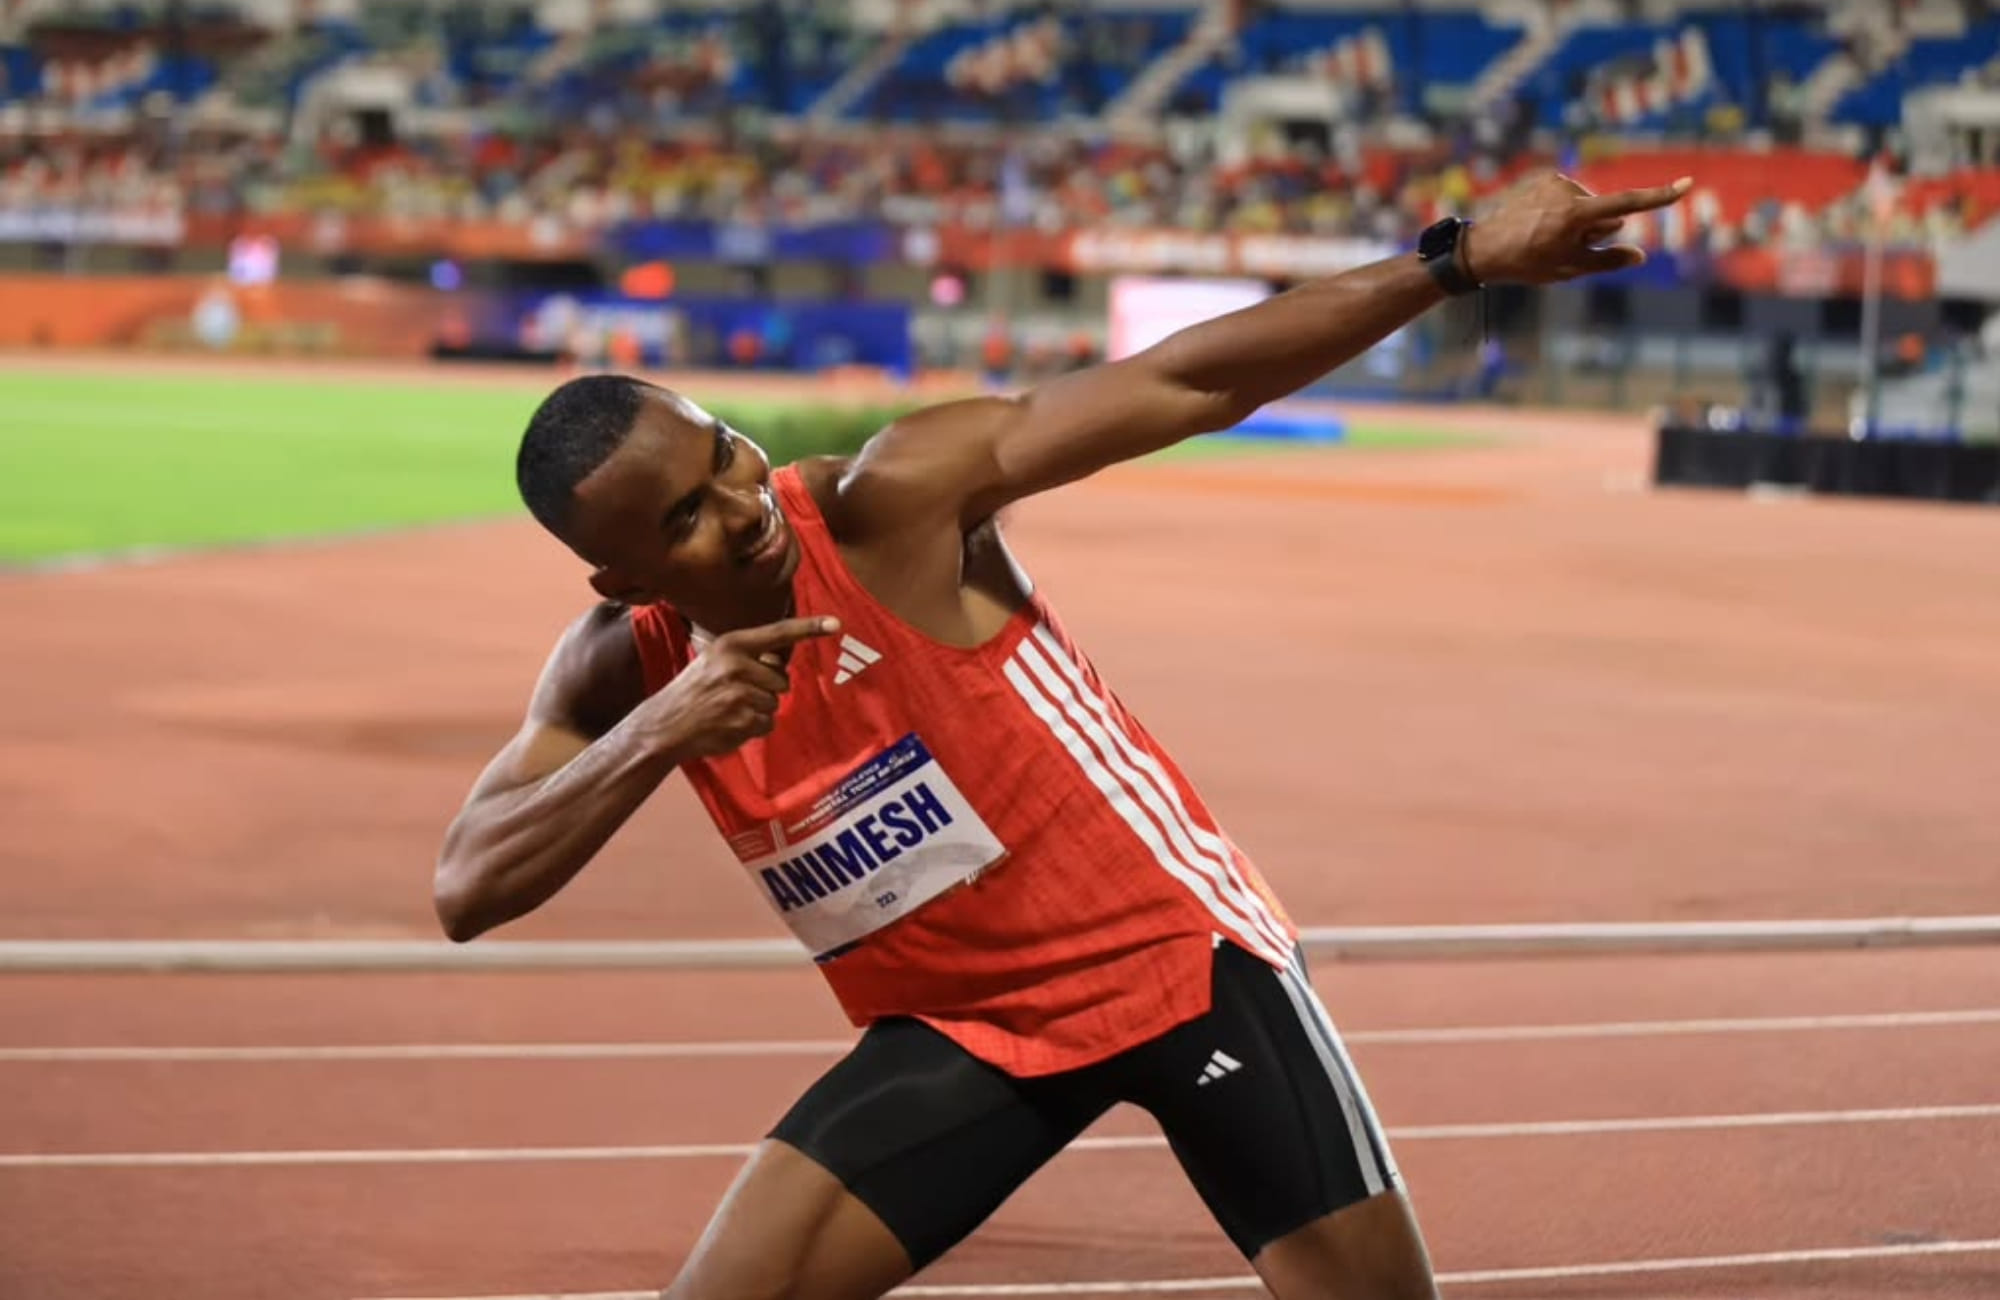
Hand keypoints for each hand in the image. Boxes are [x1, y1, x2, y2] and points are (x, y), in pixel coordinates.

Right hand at [649, 615, 840, 758]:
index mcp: (731, 644)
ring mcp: (741, 693)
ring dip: (758, 711)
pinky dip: (753, 728)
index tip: (836, 623)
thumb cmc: (693, 691)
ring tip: (728, 710)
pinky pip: (767, 724)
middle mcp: (737, 665)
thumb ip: (747, 657)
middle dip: (766, 689)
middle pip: (782, 679)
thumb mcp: (714, 661)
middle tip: (735, 695)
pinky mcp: (743, 719)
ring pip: (775, 703)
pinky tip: (729, 724)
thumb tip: (781, 664)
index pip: (778, 633)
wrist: (664, 725)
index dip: (809, 627)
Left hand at [1463, 171, 1693, 286]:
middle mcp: (1568, 191)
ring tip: (1546, 236)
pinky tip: (1540, 223)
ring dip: (1578, 222)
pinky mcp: (1545, 178)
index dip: (1659, 197)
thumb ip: (1608, 261)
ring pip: (1589, 206)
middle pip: (1606, 214)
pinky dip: (1564, 211)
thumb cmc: (1527, 263)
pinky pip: (1570, 197)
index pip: (1627, 205)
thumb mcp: (1569, 269)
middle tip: (1560, 247)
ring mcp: (1555, 182)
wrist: (1483, 248)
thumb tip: (1640, 255)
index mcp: (1576, 215)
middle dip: (1595, 231)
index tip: (1687, 183)